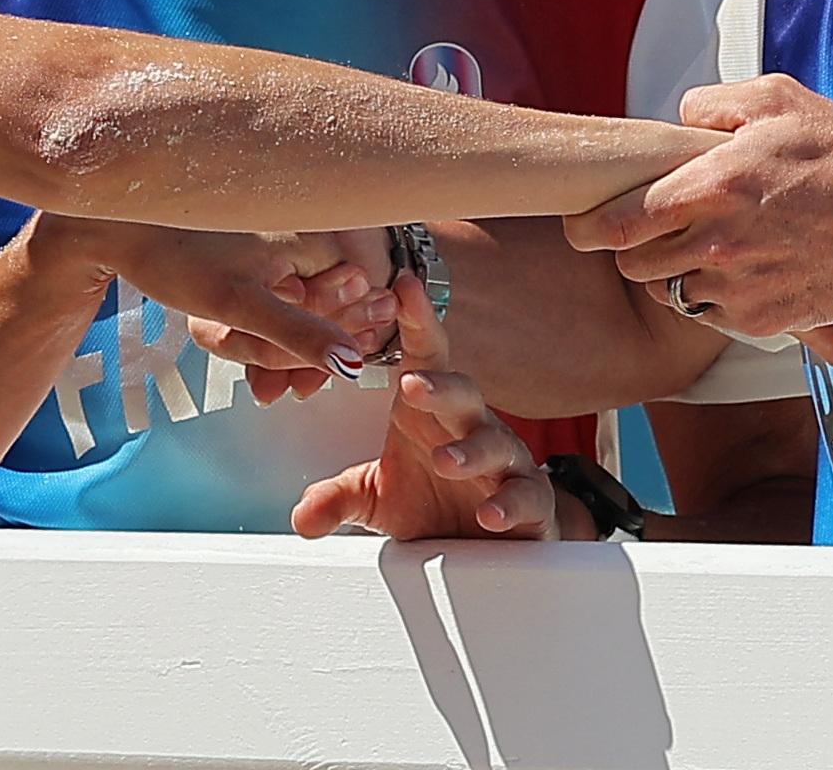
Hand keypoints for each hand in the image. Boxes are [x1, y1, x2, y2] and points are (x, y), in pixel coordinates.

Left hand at [45, 220, 397, 387]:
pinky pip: (288, 304)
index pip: (360, 307)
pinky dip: (273, 333)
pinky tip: (253, 359)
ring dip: (285, 351)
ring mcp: (293, 244)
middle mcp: (316, 237)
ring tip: (263, 385)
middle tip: (278, 393)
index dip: (339, 353)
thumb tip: (352, 364)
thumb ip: (301, 334)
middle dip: (304, 357)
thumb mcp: (241, 304)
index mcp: (322, 239)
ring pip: (308, 314)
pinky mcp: (271, 255)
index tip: (306, 387)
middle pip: (334, 314)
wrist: (125, 230)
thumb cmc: (178, 257)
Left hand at [291, 274, 593, 541]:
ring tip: (446, 461)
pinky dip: (511, 504)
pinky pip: (528, 497)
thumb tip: (302, 515)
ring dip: (471, 450)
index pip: (425, 358)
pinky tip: (491, 514)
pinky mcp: (531, 504)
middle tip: (412, 385)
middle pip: (462, 393)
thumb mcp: (378, 500)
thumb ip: (339, 498)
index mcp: (432, 414)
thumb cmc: (435, 506)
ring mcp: (504, 463)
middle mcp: (471, 428)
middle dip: (440, 386)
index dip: (417, 321)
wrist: (485, 546)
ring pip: (496, 443)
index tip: (403, 286)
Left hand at [565, 76, 832, 357]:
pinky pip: (708, 313)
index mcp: (710, 188)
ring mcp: (738, 288)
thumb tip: (677, 119)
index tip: (581, 223)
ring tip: (699, 243)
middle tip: (650, 226)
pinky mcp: (762, 321)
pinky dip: (709, 295)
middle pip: (631, 262)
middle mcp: (716, 244)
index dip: (587, 225)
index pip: (614, 222)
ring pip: (666, 291)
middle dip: (631, 245)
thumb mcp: (777, 99)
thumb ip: (711, 104)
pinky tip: (733, 266)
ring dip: (670, 271)